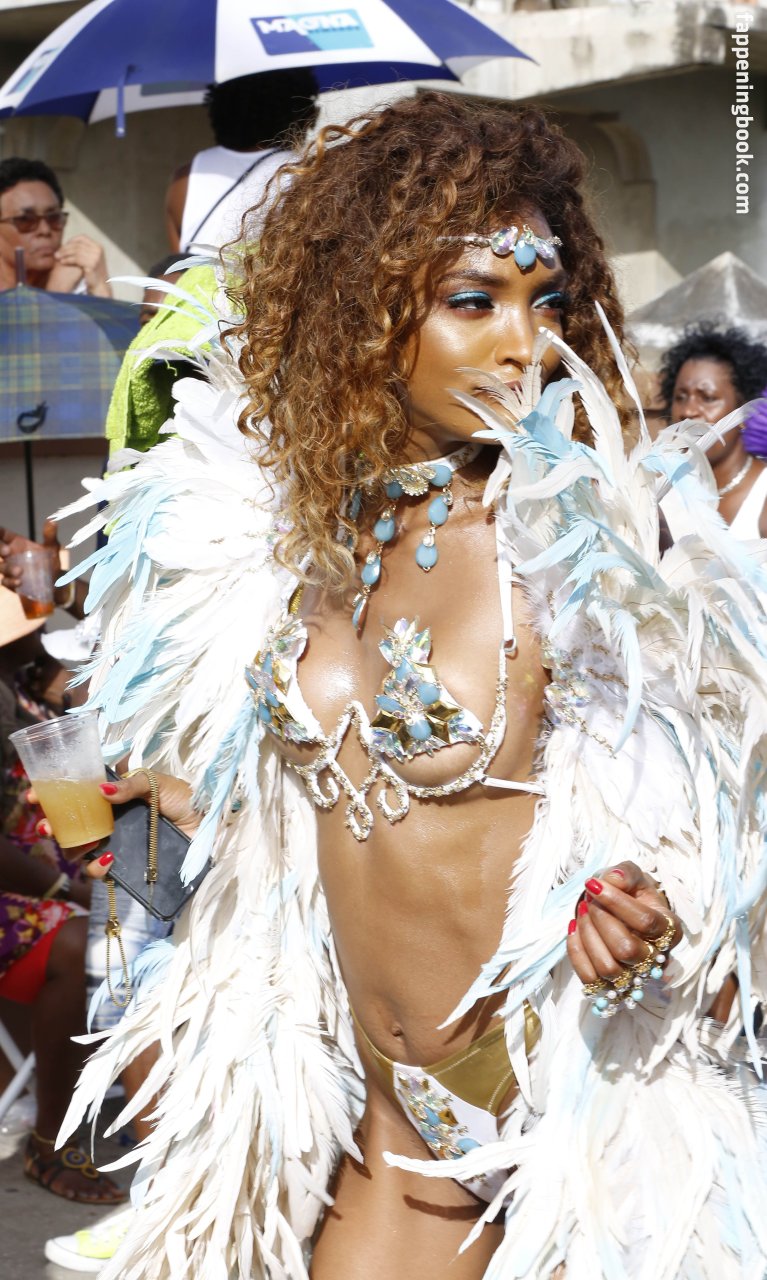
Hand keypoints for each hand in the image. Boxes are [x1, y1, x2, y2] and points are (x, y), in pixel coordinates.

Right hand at [0, 519, 71, 607]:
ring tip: (20, 571)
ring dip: (7, 568)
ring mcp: (9, 570)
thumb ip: (50, 536)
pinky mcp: (12, 583)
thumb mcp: (52, 548)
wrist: (57, 584)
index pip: (2, 534)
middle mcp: (10, 555)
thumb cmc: (51, 562)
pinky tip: (19, 582)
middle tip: (6, 550)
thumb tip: (53, 521)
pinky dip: (11, 582)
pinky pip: (6, 582)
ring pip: (1, 567)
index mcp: (16, 543)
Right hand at [32, 771, 199, 878]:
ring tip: (84, 844)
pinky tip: (107, 859)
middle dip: (53, 827)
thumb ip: (130, 784)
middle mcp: (110, 820)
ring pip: (80, 850)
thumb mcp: (156, 782)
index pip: (76, 795)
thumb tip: (102, 790)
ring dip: (72, 849)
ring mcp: (116, 843)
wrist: (210, 824)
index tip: (34, 796)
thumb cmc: (185, 798)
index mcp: (113, 795)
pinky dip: (97, 868)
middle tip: (48, 826)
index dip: (52, 796)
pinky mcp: (127, 864)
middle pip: (71, 825)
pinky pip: (101, 871)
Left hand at [51, 235, 110, 296]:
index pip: (82, 238)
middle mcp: (98, 250)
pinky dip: (67, 260)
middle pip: (77, 245)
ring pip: (75, 251)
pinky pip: (76, 259)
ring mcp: (96, 257)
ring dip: (64, 254)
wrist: (100, 285)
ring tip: (57, 257)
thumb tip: (68, 243)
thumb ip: (83, 250)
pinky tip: (62, 262)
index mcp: (98, 246)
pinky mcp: (92, 264)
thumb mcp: (90, 258)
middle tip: (57, 253)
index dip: (71, 241)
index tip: (63, 246)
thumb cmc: (93, 273)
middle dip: (65, 248)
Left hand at [566, 862, 681, 987]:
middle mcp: (657, 958)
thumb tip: (614, 879)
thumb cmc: (633, 893)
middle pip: (626, 950)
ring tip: (582, 911)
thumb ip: (626, 873)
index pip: (645, 921)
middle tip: (588, 899)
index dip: (615, 902)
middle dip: (600, 920)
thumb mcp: (634, 876)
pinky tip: (574, 928)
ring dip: (587, 935)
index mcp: (671, 929)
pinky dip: (576, 952)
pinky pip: (590, 978)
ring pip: (608, 967)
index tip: (593, 884)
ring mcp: (635, 976)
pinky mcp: (612, 985)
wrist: (625, 911)